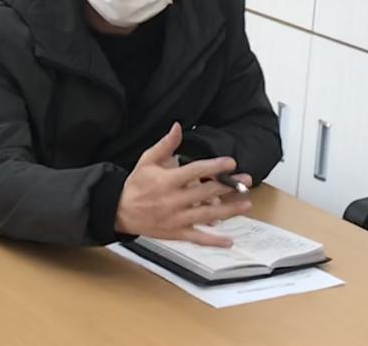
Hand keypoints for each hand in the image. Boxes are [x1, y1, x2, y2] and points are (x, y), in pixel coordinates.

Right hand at [115, 122, 252, 246]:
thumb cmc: (136, 184)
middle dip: (228, 186)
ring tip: (247, 203)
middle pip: (206, 193)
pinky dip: (213, 240)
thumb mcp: (147, 160)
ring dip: (229, 210)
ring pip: (207, 215)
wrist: (120, 211)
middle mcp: (173, 200)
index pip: (195, 171)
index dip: (214, 167)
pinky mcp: (176, 233)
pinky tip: (229, 241)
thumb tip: (178, 126)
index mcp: (167, 181)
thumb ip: (165, 144)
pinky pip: (197, 238)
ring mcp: (176, 219)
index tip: (230, 162)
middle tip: (246, 180)